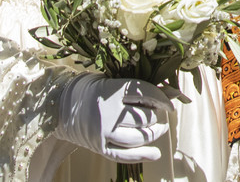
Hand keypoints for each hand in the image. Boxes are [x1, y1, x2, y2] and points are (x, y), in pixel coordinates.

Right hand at [57, 75, 173, 163]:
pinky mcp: (99, 147)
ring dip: (154, 134)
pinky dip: (142, 156)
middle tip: (157, 114)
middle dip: (155, 116)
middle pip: (143, 117)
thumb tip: (175, 94)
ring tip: (160, 129)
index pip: (144, 93)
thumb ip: (142, 90)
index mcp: (111, 91)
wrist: (64, 107)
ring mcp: (102, 132)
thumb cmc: (96, 92)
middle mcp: (107, 113)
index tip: (171, 104)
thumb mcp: (116, 84)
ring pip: (137, 138)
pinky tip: (156, 154)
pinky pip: (124, 155)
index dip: (162, 98)